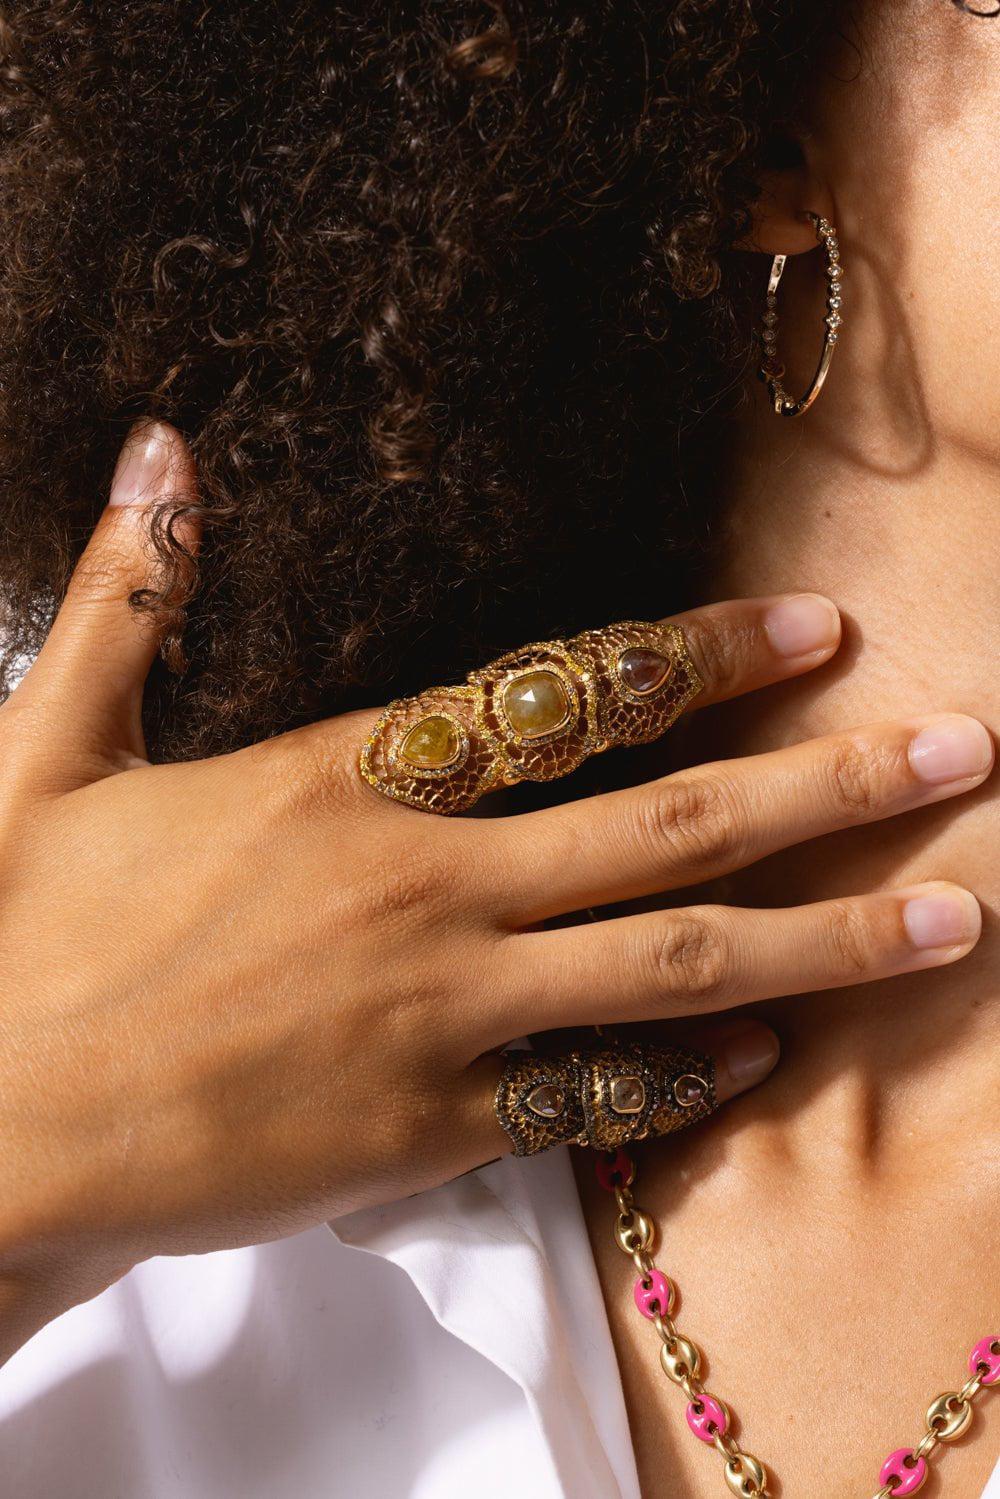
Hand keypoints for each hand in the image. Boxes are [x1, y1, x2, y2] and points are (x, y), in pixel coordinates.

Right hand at [0, 422, 989, 1356]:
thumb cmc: (20, 937)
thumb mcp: (47, 747)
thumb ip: (133, 595)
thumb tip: (161, 448)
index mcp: (343, 782)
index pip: (564, 698)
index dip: (703, 659)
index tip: (815, 633)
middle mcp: (424, 893)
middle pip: (673, 829)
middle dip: (834, 788)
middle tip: (963, 756)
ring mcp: (443, 1020)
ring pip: (676, 968)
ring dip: (826, 941)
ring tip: (946, 919)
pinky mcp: (430, 1132)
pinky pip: (598, 1100)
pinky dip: (690, 1075)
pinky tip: (768, 1054)